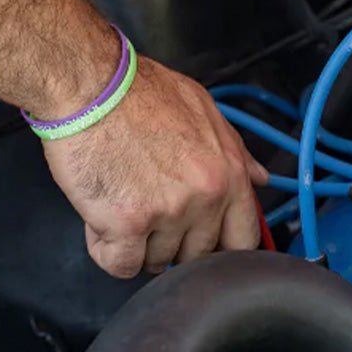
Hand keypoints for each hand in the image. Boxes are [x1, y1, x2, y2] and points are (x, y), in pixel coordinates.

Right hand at [42, 57, 267, 277]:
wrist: (92, 86)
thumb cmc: (141, 93)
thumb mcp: (203, 110)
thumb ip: (235, 151)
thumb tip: (259, 179)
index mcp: (229, 170)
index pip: (244, 237)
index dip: (222, 246)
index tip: (204, 242)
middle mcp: (207, 194)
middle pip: (198, 255)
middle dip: (173, 240)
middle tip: (150, 208)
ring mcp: (169, 211)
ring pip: (157, 262)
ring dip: (137, 242)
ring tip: (123, 199)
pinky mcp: (128, 224)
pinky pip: (121, 265)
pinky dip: (107, 248)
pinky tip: (102, 218)